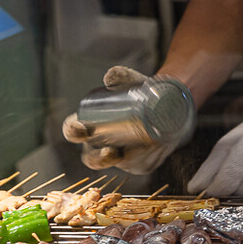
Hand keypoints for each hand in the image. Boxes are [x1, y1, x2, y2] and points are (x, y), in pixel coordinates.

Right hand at [62, 66, 192, 174]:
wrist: (170, 107)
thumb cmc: (141, 93)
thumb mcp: (134, 83)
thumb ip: (122, 77)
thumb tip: (109, 78)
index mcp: (89, 126)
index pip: (73, 131)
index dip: (72, 131)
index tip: (81, 127)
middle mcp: (99, 146)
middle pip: (91, 158)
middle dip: (97, 158)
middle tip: (109, 150)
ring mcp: (119, 157)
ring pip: (117, 166)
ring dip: (122, 163)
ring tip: (125, 154)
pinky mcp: (138, 164)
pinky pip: (139, 164)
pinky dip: (145, 158)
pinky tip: (153, 149)